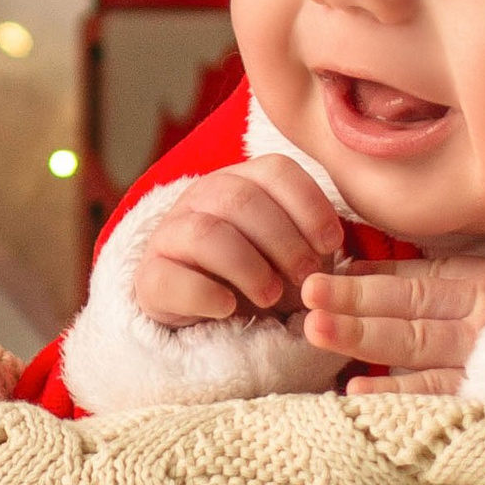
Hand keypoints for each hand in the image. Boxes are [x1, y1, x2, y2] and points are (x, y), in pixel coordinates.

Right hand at [130, 154, 346, 328]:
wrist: (210, 314)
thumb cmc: (263, 276)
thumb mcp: (293, 253)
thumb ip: (313, 239)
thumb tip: (334, 241)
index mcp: (242, 181)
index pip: (276, 170)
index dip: (309, 205)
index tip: (332, 245)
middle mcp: (202, 197)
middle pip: (241, 199)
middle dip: (283, 241)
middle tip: (305, 278)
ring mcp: (171, 234)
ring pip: (207, 233)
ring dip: (248, 267)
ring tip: (270, 297)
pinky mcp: (150, 277)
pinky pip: (172, 277)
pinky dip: (207, 294)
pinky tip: (228, 309)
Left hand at [299, 254, 484, 393]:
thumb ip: (478, 282)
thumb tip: (409, 280)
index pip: (421, 276)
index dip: (372, 274)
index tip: (328, 269)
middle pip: (408, 307)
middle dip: (353, 300)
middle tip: (305, 294)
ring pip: (414, 342)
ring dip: (361, 336)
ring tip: (315, 332)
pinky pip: (441, 390)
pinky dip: (397, 390)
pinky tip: (356, 390)